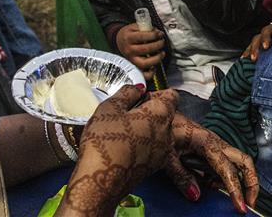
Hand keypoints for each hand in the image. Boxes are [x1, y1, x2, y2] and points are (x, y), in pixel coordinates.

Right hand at [59, 86, 177, 215]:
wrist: (100, 182)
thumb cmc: (105, 142)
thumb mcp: (110, 107)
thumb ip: (127, 93)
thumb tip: (138, 89)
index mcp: (160, 114)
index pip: (172, 95)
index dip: (157, 93)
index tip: (141, 96)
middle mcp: (167, 133)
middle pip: (166, 114)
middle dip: (150, 111)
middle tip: (127, 113)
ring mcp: (162, 152)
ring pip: (160, 133)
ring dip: (147, 129)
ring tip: (124, 130)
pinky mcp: (154, 167)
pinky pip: (154, 148)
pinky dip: (144, 144)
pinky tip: (124, 146)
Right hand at [116, 23, 165, 79]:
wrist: (119, 42)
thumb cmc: (129, 34)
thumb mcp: (134, 27)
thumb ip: (145, 27)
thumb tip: (158, 32)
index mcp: (128, 38)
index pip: (143, 36)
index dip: (154, 35)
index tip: (160, 34)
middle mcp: (129, 50)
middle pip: (146, 49)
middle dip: (158, 45)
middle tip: (162, 42)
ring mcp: (131, 60)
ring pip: (145, 63)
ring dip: (157, 58)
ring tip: (161, 53)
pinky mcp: (134, 67)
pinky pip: (143, 74)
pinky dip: (150, 73)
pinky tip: (154, 66)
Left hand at [167, 113, 258, 213]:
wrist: (159, 115)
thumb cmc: (162, 129)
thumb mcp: (166, 155)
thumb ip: (181, 176)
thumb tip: (195, 195)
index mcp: (207, 142)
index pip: (228, 169)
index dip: (235, 189)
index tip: (240, 206)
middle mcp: (216, 143)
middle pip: (244, 161)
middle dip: (251, 182)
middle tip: (249, 202)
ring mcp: (215, 145)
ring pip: (235, 164)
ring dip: (233, 181)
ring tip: (216, 191)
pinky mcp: (210, 149)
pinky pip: (223, 165)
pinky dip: (221, 178)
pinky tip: (207, 183)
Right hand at [241, 20, 271, 61]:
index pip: (267, 31)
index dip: (265, 38)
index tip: (266, 47)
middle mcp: (269, 33)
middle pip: (258, 38)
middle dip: (255, 48)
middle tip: (254, 58)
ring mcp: (266, 39)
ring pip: (254, 43)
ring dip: (250, 51)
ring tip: (246, 59)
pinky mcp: (265, 47)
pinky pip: (255, 49)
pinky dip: (250, 53)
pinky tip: (245, 60)